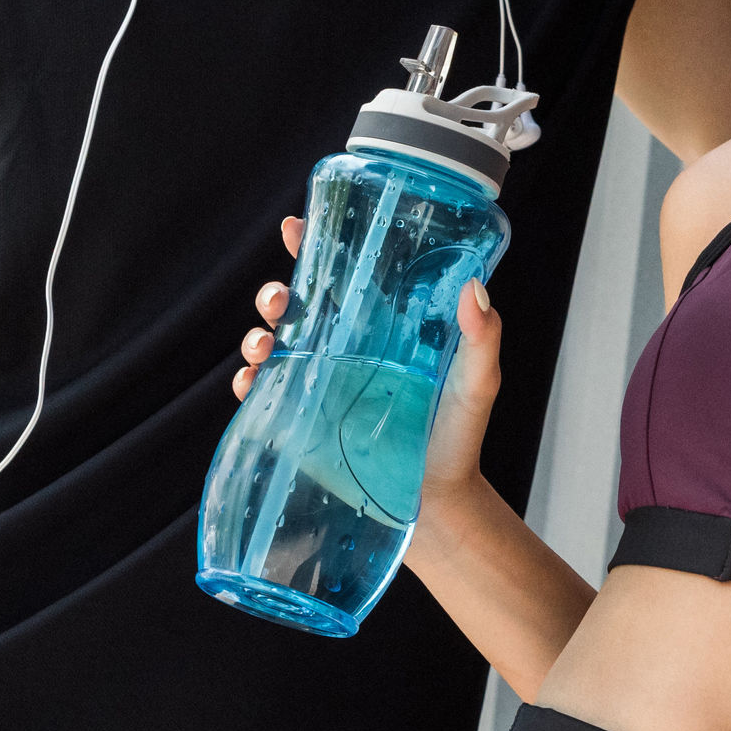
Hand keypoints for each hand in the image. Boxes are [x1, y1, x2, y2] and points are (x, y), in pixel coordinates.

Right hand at [226, 215, 507, 506]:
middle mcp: (346, 350)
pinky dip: (249, 382)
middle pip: (298, 306)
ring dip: (258, 334)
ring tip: (264, 342)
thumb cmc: (459, 437)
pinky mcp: (302, 422)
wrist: (436, 503)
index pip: (345, 277)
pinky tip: (252, 381)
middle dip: (276, 294)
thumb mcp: (476, 383)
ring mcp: (320, 385)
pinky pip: (264, 394)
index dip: (315, 248)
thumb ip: (481, 338)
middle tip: (279, 298)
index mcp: (383, 329)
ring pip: (274, 344)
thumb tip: (475, 287)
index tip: (294, 227)